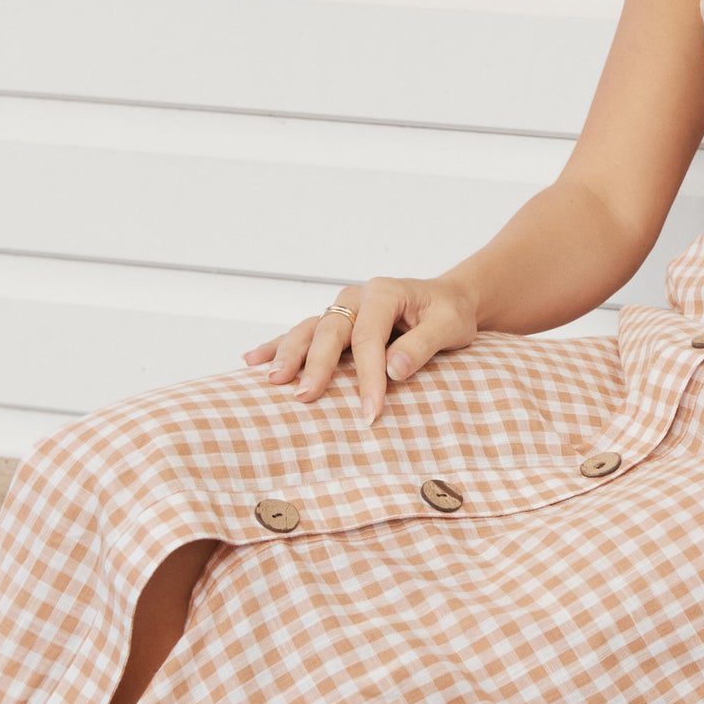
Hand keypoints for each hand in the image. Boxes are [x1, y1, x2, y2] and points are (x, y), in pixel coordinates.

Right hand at [242, 276, 480, 424]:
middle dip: (318, 365)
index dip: (368, 376)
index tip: (370, 410)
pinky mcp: (335, 323)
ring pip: (309, 329)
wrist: (447, 300)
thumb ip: (423, 344)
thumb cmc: (449, 313)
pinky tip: (252, 360)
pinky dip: (277, 346)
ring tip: (273, 381)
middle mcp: (357, 297)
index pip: (369, 337)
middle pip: (331, 330)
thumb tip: (394, 370)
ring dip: (289, 355)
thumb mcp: (450, 325)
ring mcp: (342, 308)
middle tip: (306, 397)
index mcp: (386, 293)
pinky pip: (302, 333)